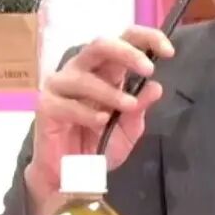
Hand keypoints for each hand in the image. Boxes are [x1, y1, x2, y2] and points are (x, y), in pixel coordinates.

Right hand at [24, 25, 173, 214]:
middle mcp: (81, 70)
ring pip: (85, 77)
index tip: (168, 51)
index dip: (146, 38)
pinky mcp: (46, 106)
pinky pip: (68, 104)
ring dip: (111, 92)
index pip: (123, 40)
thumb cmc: (98, 145)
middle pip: (100, 45)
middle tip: (148, 70)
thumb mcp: (128, 128)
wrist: (71, 176)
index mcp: (104, 70)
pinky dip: (88, 113)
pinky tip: (101, 122)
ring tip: (128, 107)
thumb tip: (156, 86)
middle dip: (127, 53)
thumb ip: (140, 107)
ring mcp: (60, 86)